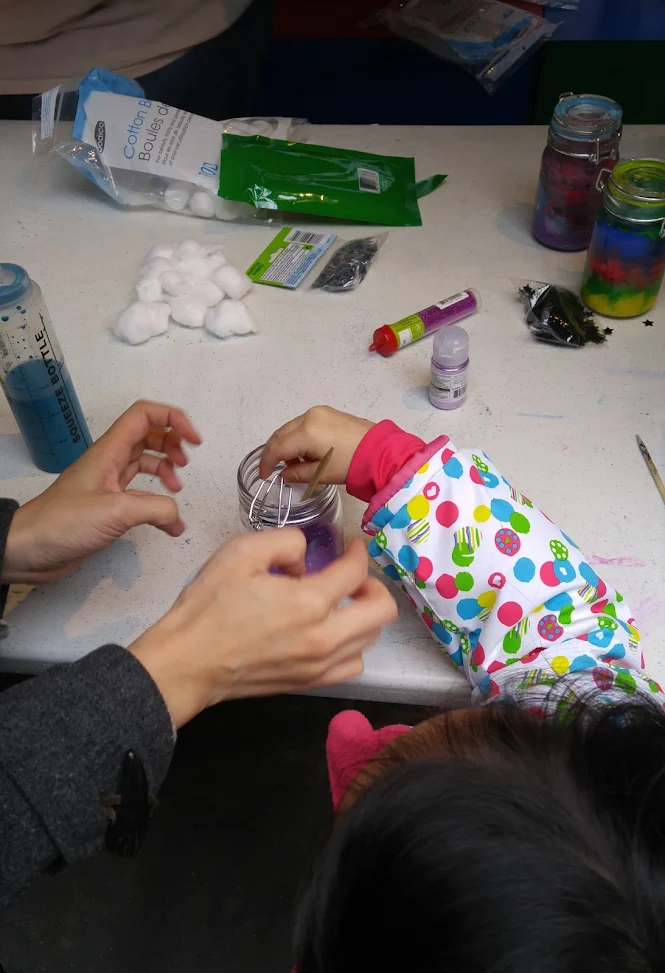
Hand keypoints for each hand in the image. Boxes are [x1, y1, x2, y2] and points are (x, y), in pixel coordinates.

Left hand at [2, 401, 201, 584]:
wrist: (29, 550)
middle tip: (188, 460)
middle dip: (172, 442)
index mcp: (109, 451)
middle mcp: (110, 462)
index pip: (144, 416)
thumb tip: (177, 516)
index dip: (172, 419)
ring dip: (166, 469)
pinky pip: (140, 494)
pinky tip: (168, 522)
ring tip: (177, 487)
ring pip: (145, 463)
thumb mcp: (116, 511)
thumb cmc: (62, 523)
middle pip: (148, 436)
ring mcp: (109, 484)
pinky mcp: (108, 506)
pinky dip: (158, 502)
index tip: (193, 440)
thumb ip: (155, 508)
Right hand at [129, 529, 396, 726]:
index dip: (358, 553)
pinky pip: (352, 665)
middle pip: (382, 610)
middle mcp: (323, 637)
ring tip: (340, 603)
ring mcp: (320, 664)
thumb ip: (285, 542)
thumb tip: (304, 557)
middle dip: (372, 585)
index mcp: (309, 602)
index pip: (356, 572)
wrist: (188, 661)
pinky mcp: (310, 682)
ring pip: (371, 639)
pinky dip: (352, 646)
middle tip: (353, 576)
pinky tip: (330, 633)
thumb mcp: (241, 552)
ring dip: (363, 616)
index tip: (352, 548)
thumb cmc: (209, 607)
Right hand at [260, 407, 373, 485]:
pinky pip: (302, 424)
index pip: (277, 447)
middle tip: (272, 470)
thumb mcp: (322, 474)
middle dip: (273, 452)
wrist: (381, 451)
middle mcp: (308, 416)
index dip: (267, 462)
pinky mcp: (326, 412)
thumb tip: (283, 474)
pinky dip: (297, 437)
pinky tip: (304, 452)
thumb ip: (298, 473)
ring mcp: (318, 412)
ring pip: (290, 428)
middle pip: (280, 435)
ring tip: (292, 464)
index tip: (264, 476)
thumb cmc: (352, 464)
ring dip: (286, 445)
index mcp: (306, 432)